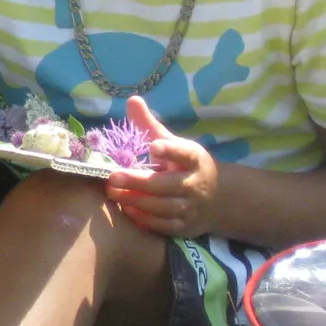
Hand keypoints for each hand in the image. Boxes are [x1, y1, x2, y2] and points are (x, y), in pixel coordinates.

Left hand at [105, 95, 219, 236]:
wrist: (213, 198)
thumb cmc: (181, 165)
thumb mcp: (170, 142)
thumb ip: (149, 125)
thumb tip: (132, 99)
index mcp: (193, 159)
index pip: (185, 154)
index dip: (170, 150)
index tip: (153, 147)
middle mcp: (194, 184)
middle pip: (168, 185)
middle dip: (140, 182)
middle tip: (112, 177)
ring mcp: (190, 207)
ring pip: (164, 207)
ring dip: (137, 201)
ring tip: (112, 193)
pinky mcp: (183, 226)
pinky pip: (163, 226)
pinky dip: (145, 220)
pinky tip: (126, 210)